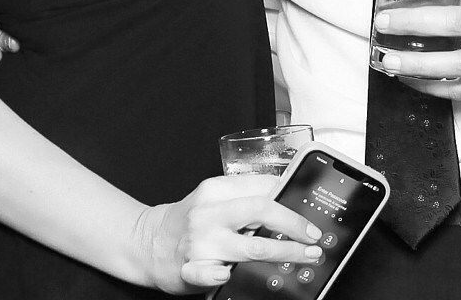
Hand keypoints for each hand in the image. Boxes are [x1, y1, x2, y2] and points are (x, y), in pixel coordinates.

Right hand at [132, 174, 323, 292]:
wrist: (147, 242)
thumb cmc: (187, 220)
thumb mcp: (211, 198)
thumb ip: (241, 196)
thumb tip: (283, 196)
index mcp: (214, 191)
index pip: (261, 186)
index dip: (289, 197)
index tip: (307, 210)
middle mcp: (209, 214)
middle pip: (261, 210)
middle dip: (294, 224)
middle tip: (313, 236)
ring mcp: (201, 242)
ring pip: (251, 248)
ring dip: (284, 253)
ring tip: (305, 256)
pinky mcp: (192, 269)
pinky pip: (212, 274)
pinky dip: (223, 274)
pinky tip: (229, 273)